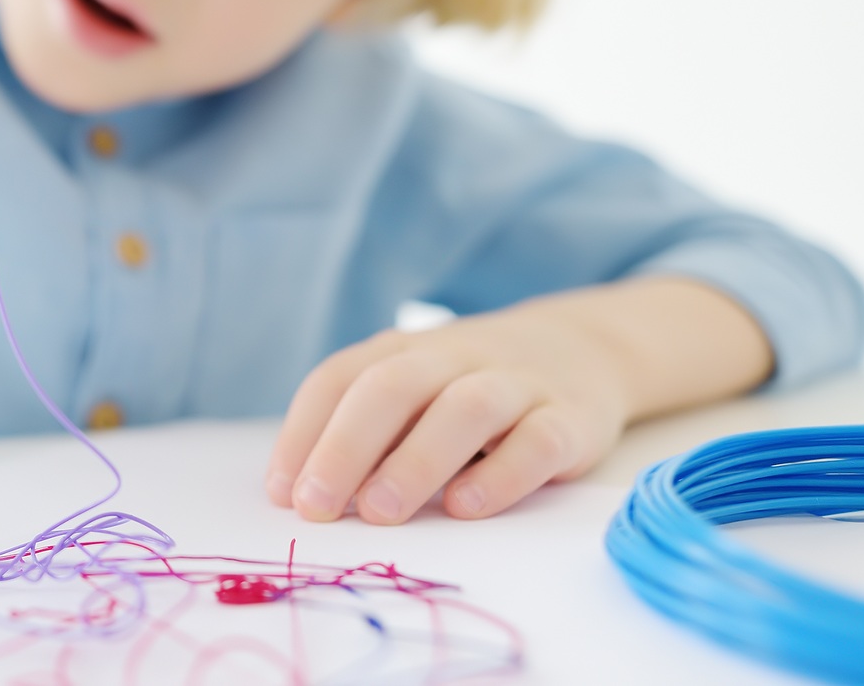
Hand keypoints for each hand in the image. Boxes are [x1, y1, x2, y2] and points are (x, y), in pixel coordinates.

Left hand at [264, 277, 772, 523]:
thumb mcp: (414, 394)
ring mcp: (515, 384)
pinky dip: (499, 476)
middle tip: (317, 509)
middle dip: (345, 448)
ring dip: (415, 461)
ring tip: (380, 512)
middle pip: (392, 387)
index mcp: (402, 351)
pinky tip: (465, 509)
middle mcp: (454, 357)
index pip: (339, 379)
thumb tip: (299, 495)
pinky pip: (536, 442)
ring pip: (464, 409)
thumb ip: (365, 434)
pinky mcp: (569, 420)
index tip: (281, 494)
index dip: (304, 433)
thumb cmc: (468, 389)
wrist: (582, 350)